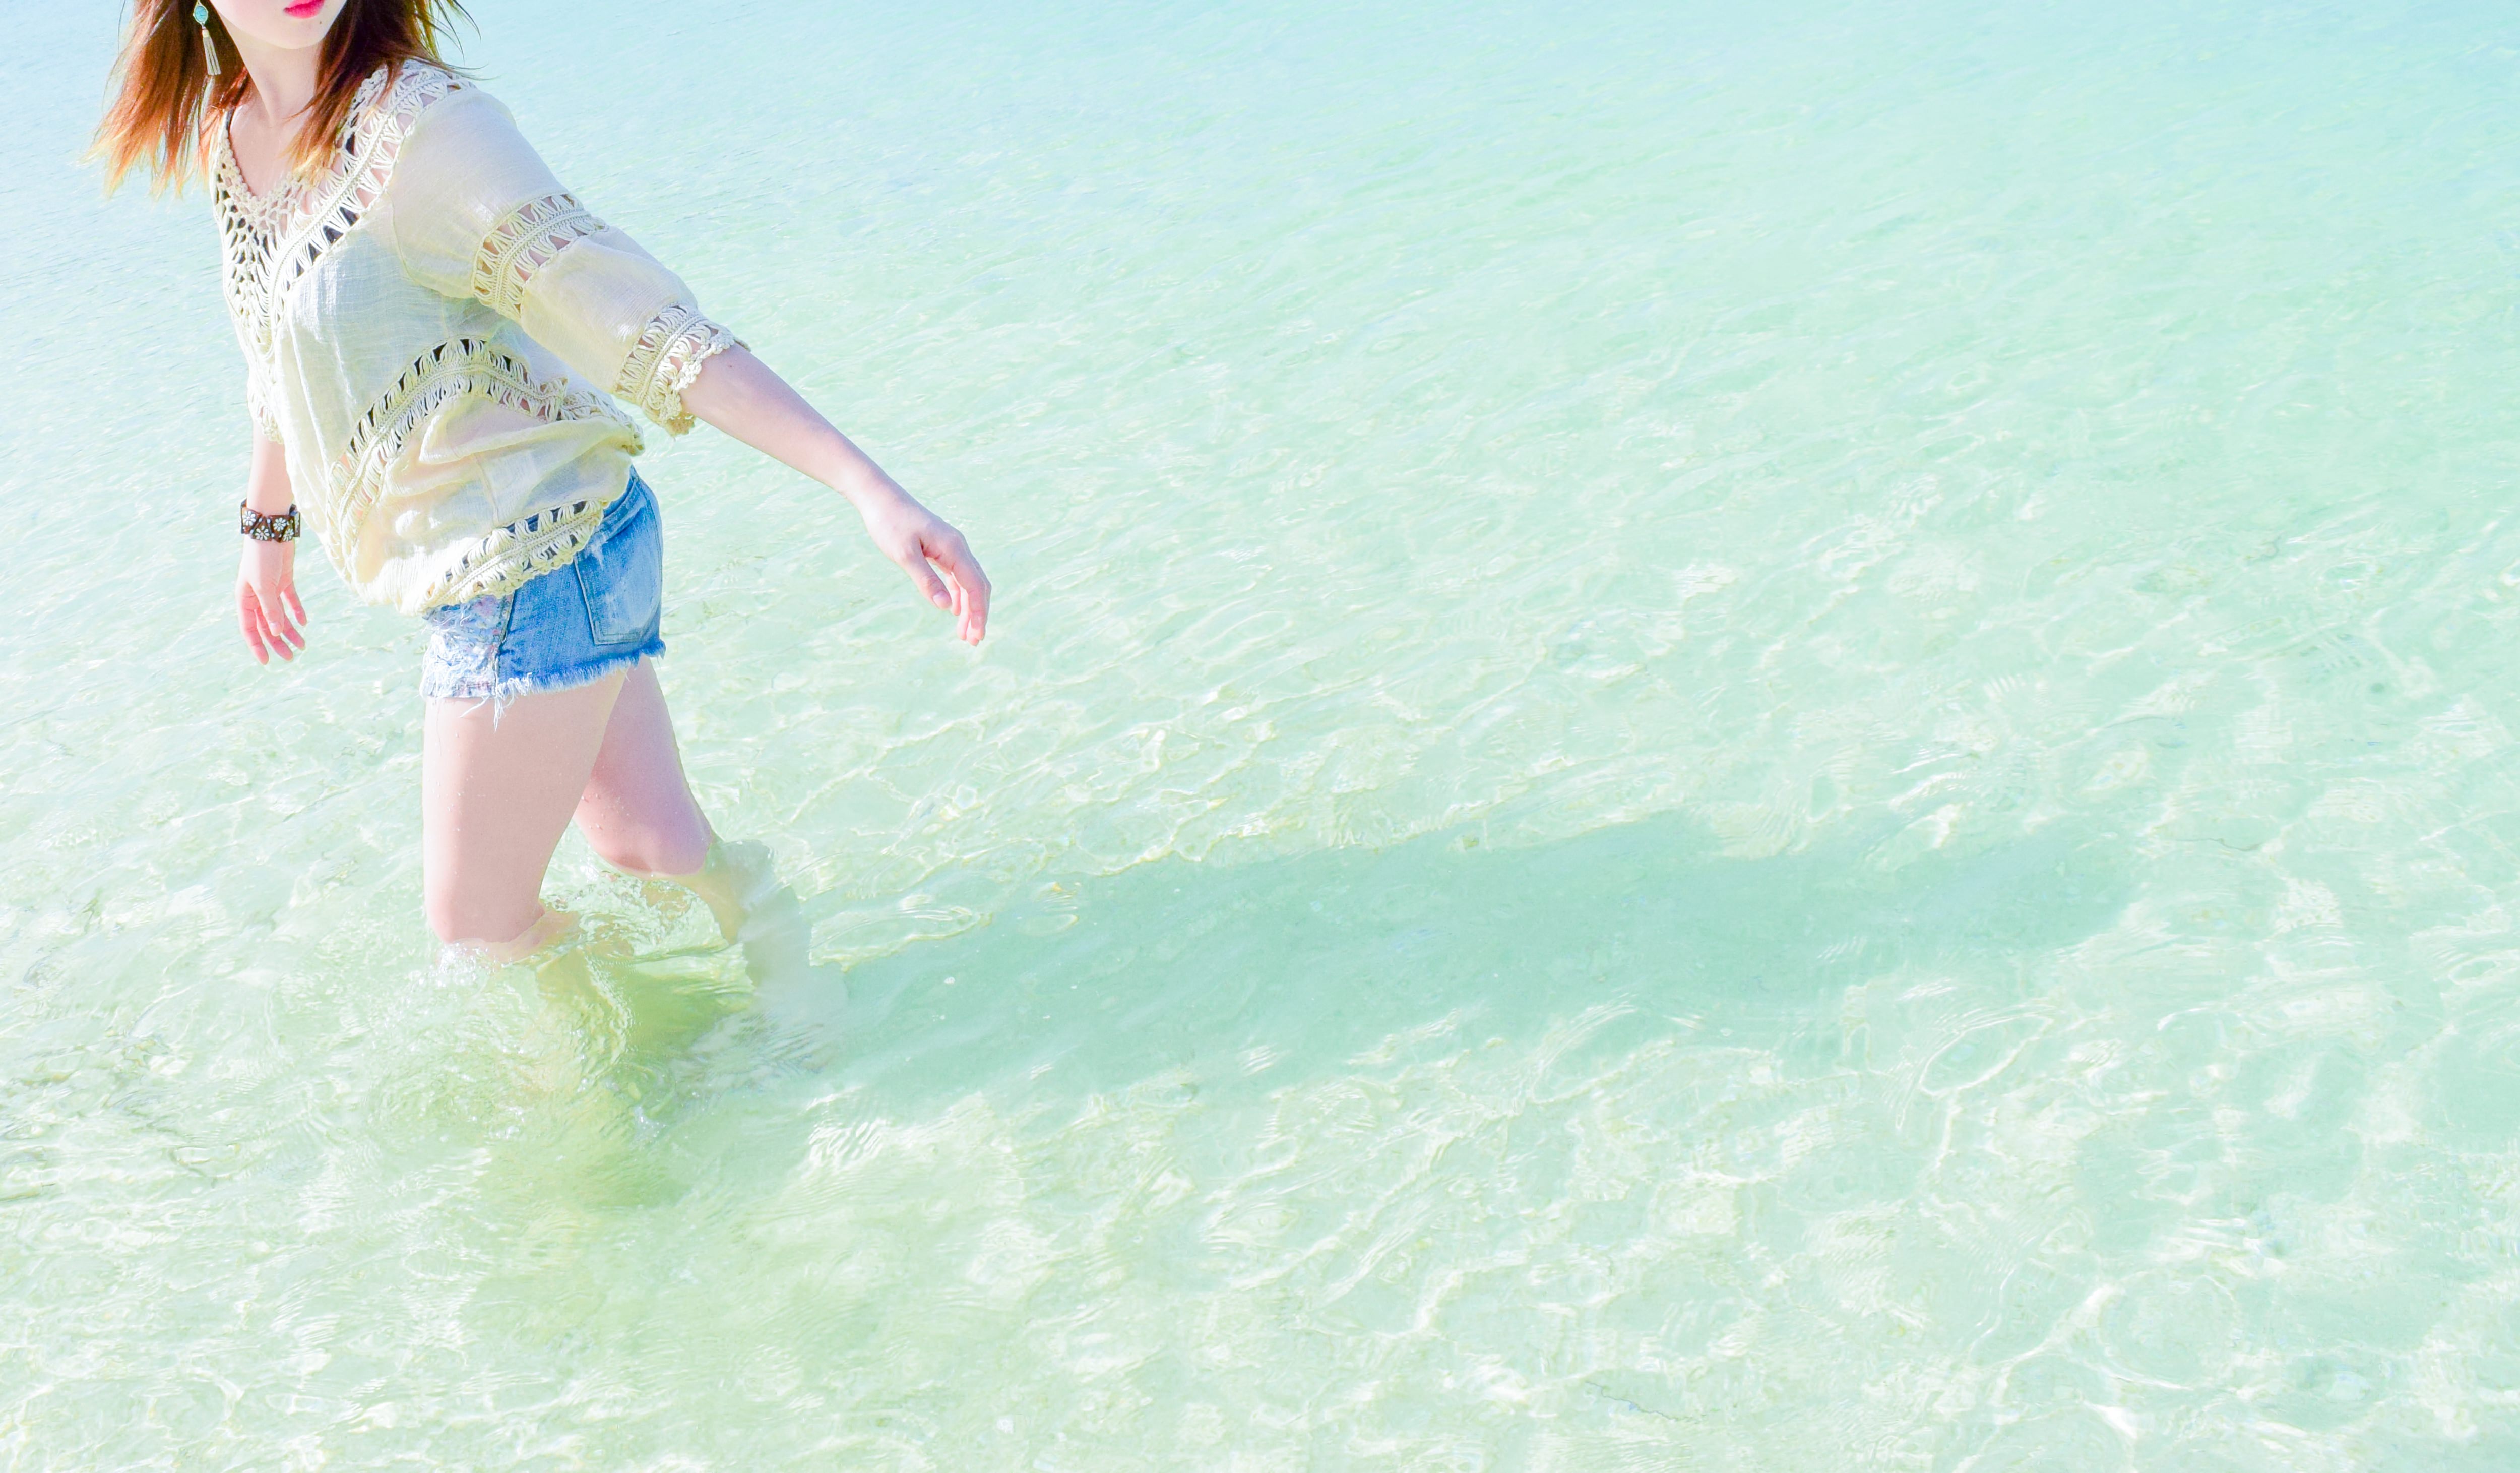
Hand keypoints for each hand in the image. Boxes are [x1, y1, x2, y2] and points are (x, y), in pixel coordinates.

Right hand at [237, 537, 307, 663]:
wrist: (271, 530)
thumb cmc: (262, 557)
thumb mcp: (265, 586)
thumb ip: (270, 609)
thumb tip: (276, 632)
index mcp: (245, 599)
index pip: (249, 628)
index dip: (257, 646)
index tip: (267, 662)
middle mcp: (256, 596)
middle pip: (266, 626)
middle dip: (278, 642)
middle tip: (291, 658)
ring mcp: (271, 589)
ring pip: (280, 616)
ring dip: (290, 631)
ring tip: (303, 646)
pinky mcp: (284, 580)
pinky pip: (290, 601)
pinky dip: (297, 611)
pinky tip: (305, 622)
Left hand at [859, 491, 989, 644]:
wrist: (880, 497)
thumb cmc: (890, 523)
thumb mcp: (904, 555)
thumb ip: (926, 580)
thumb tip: (945, 608)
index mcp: (954, 548)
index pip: (975, 586)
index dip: (978, 612)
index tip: (977, 635)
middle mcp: (958, 547)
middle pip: (978, 585)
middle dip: (978, 613)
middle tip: (973, 640)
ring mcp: (951, 547)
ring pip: (969, 582)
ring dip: (969, 607)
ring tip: (964, 633)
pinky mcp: (941, 549)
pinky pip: (957, 575)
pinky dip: (958, 595)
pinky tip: (953, 611)